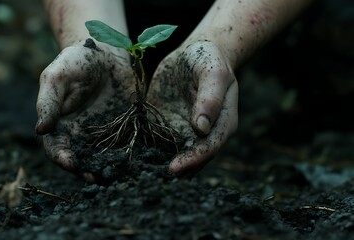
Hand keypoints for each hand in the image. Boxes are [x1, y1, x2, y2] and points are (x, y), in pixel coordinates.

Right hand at [35, 40, 130, 180]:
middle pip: (80, 159)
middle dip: (86, 171)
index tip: (71, 164)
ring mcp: (103, 134)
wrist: (107, 52)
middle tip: (95, 178)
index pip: (56, 148)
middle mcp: (80, 134)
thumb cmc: (76, 61)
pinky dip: (129, 156)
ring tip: (114, 176)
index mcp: (60, 125)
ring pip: (103, 157)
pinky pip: (125, 145)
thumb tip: (40, 130)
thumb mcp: (57, 77)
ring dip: (107, 168)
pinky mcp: (124, 129)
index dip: (62, 158)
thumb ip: (48, 102)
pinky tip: (135, 161)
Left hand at [149, 40, 238, 177]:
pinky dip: (151, 149)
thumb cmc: (208, 60)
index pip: (209, 147)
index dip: (194, 160)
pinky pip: (160, 141)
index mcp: (222, 123)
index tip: (175, 168)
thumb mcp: (212, 72)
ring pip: (176, 154)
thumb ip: (210, 98)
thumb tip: (201, 128)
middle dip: (177, 169)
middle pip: (193, 157)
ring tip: (144, 172)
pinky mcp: (169, 125)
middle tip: (156, 176)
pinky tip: (136, 155)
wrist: (193, 54)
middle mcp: (205, 132)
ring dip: (163, 163)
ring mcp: (186, 130)